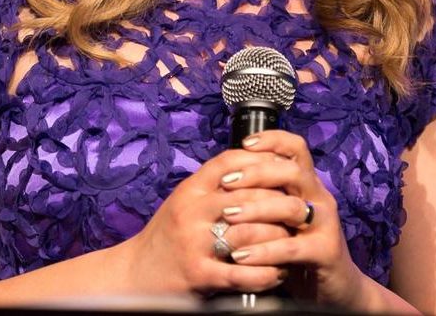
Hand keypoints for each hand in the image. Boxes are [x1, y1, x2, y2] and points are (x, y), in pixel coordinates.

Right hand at [122, 147, 290, 296]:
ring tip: (294, 242)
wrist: (135, 273)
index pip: (230, 162)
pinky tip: (278, 273)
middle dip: (279, 203)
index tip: (285, 168)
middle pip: (246, 196)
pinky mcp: (197, 274)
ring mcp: (193, 243)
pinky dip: (264, 274)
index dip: (260, 161)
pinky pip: (240, 273)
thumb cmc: (167, 234)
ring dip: (277, 240)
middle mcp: (191, 211)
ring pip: (248, 234)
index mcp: (190, 189)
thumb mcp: (185, 200)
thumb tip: (256, 165)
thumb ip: (214, 185)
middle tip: (301, 209)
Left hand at [219, 130, 363, 308]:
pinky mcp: (326, 252)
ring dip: (256, 210)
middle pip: (292, 171)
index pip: (296, 148)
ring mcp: (326, 224)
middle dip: (256, 173)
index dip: (273, 140)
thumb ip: (266, 195)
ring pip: (291, 207)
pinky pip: (291, 248)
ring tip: (228, 217)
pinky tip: (241, 255)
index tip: (245, 143)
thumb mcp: (283, 217)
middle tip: (226, 182)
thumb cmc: (299, 247)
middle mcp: (320, 197)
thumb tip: (227, 174)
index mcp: (309, 184)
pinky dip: (264, 251)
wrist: (336, 287)